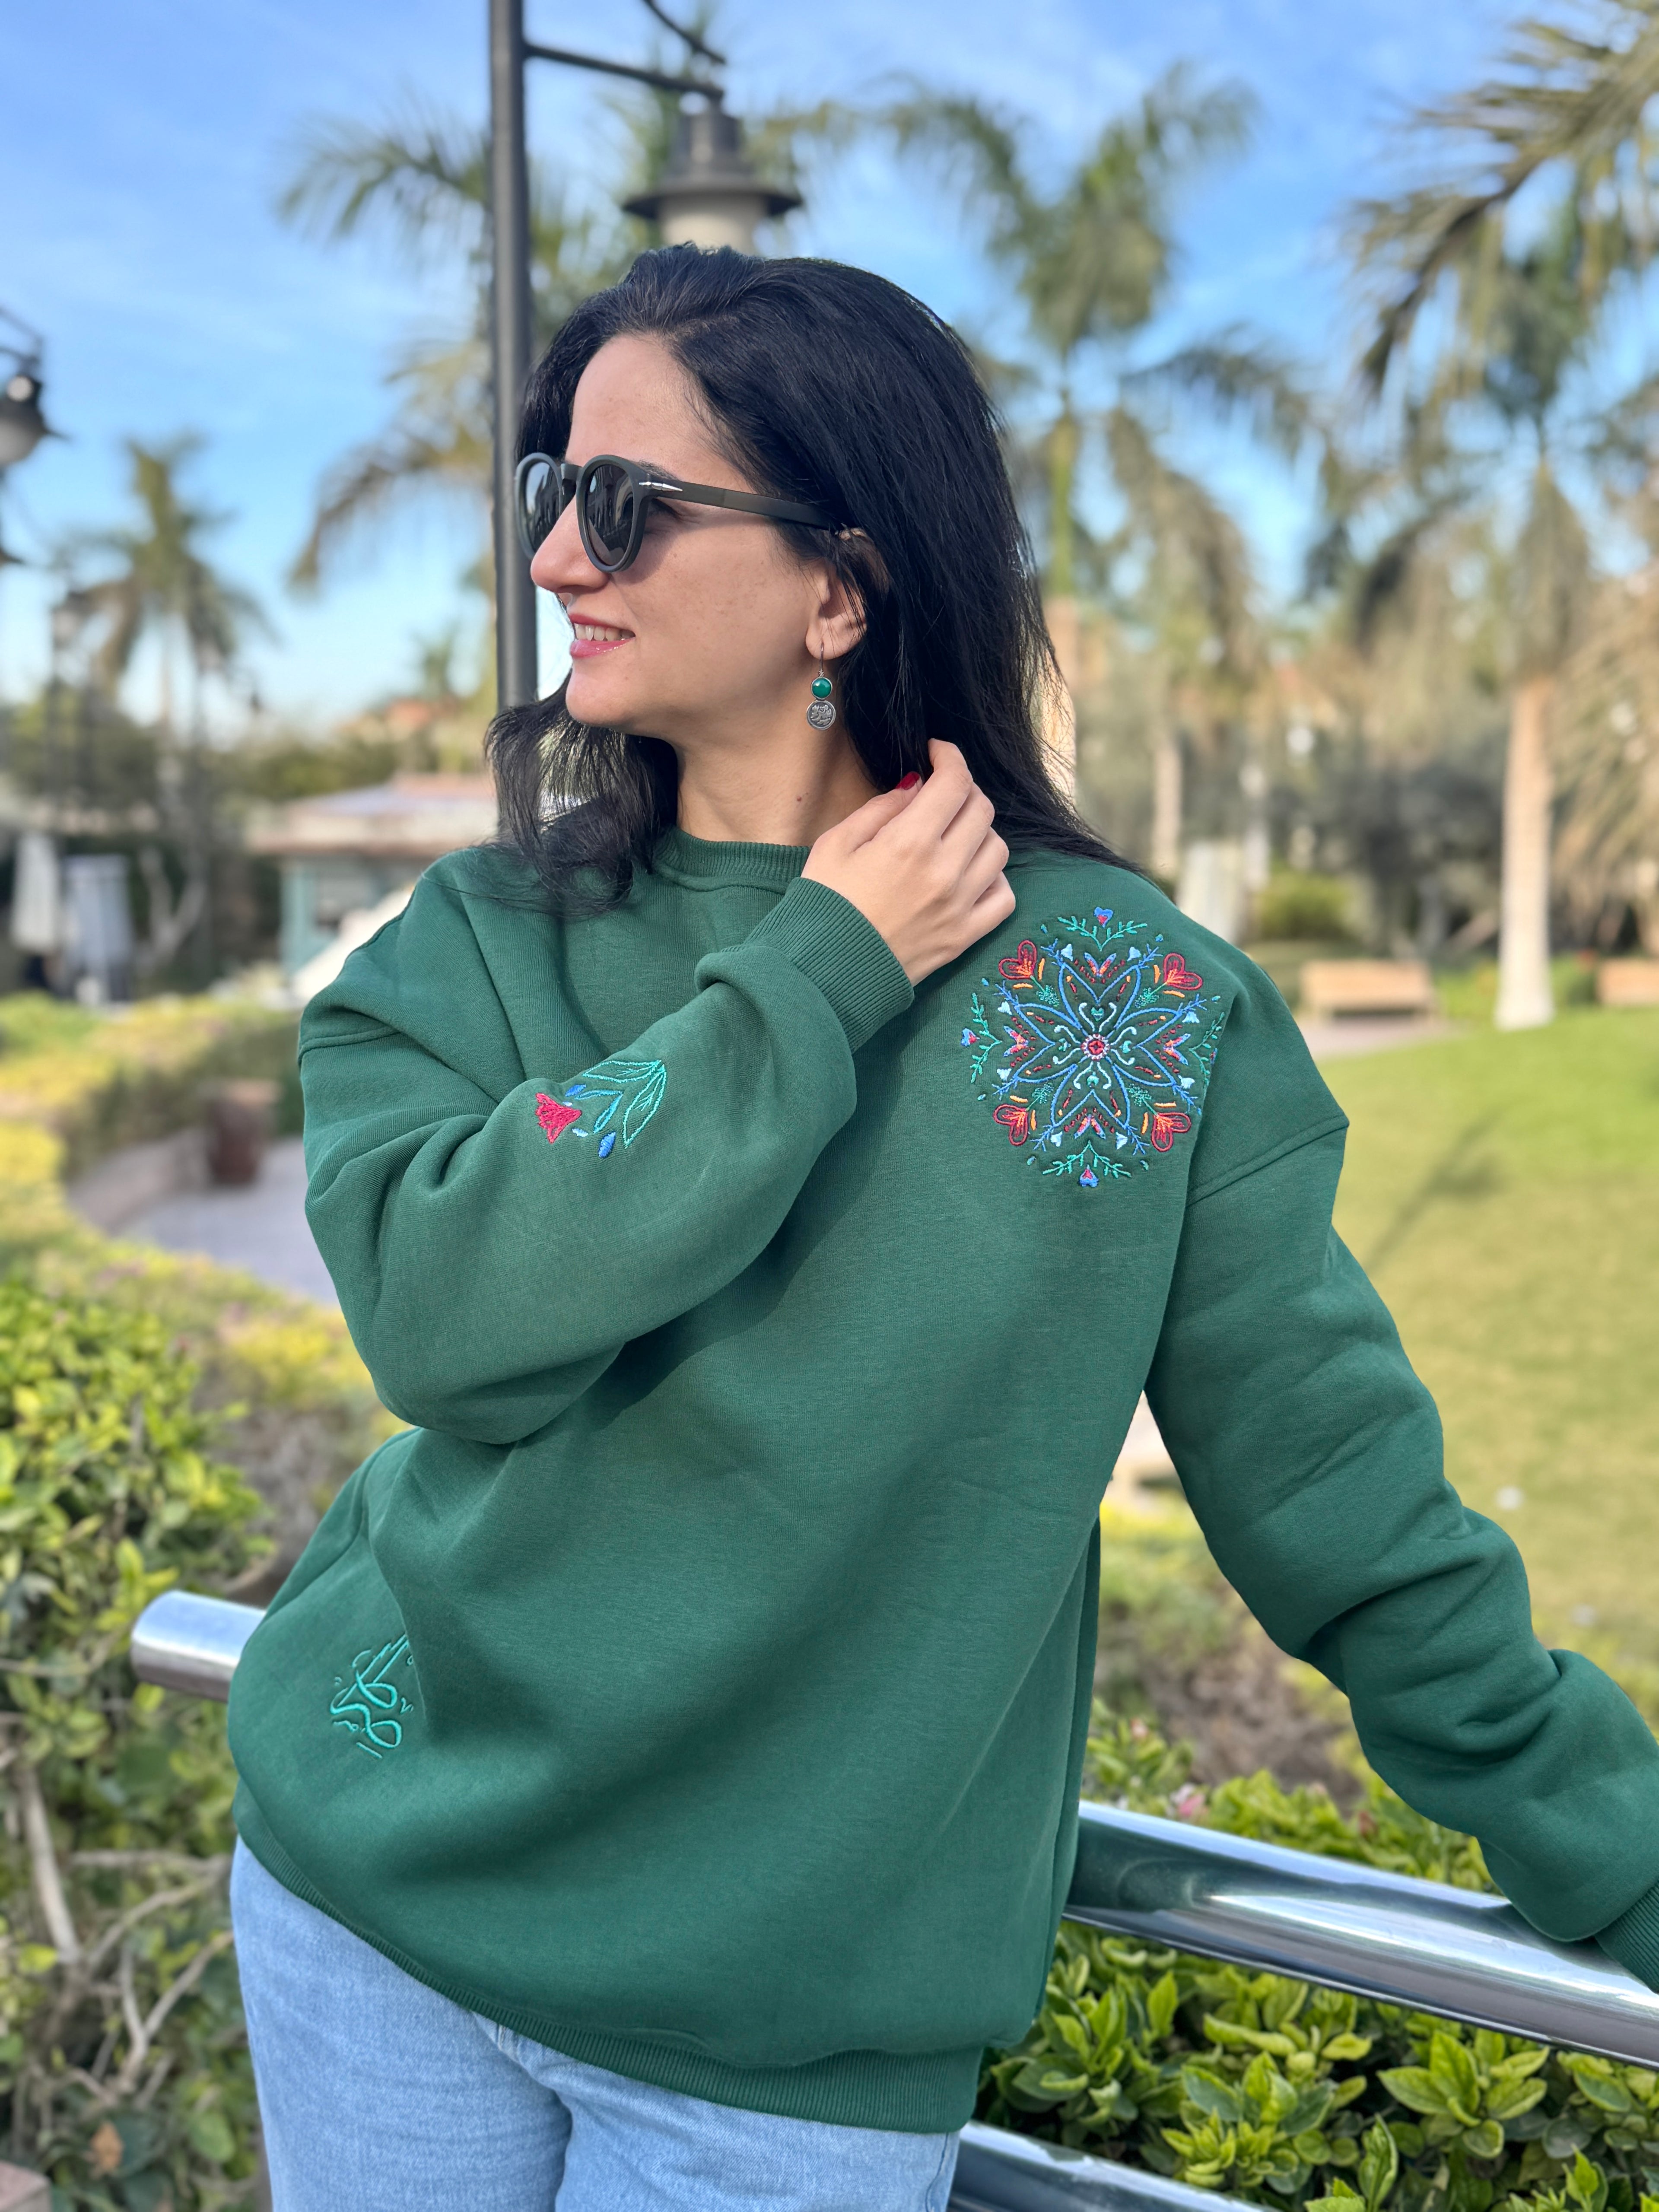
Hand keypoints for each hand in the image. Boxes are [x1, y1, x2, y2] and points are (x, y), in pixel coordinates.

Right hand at [802, 741, 1015, 983]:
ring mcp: (959, 906)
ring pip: (998, 849)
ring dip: (979, 833)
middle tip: (942, 794)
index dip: (950, 757)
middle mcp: (944, 871)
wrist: (822, 973)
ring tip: (954, 837)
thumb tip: (916, 786)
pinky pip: (1003, 898)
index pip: (954, 782)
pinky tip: (971, 876)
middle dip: (963, 791)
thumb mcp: (836, 843)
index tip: (938, 753)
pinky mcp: (964, 936)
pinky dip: (994, 879)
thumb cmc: (823, 904)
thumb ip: (881, 809)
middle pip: (981, 810)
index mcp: (909, 842)